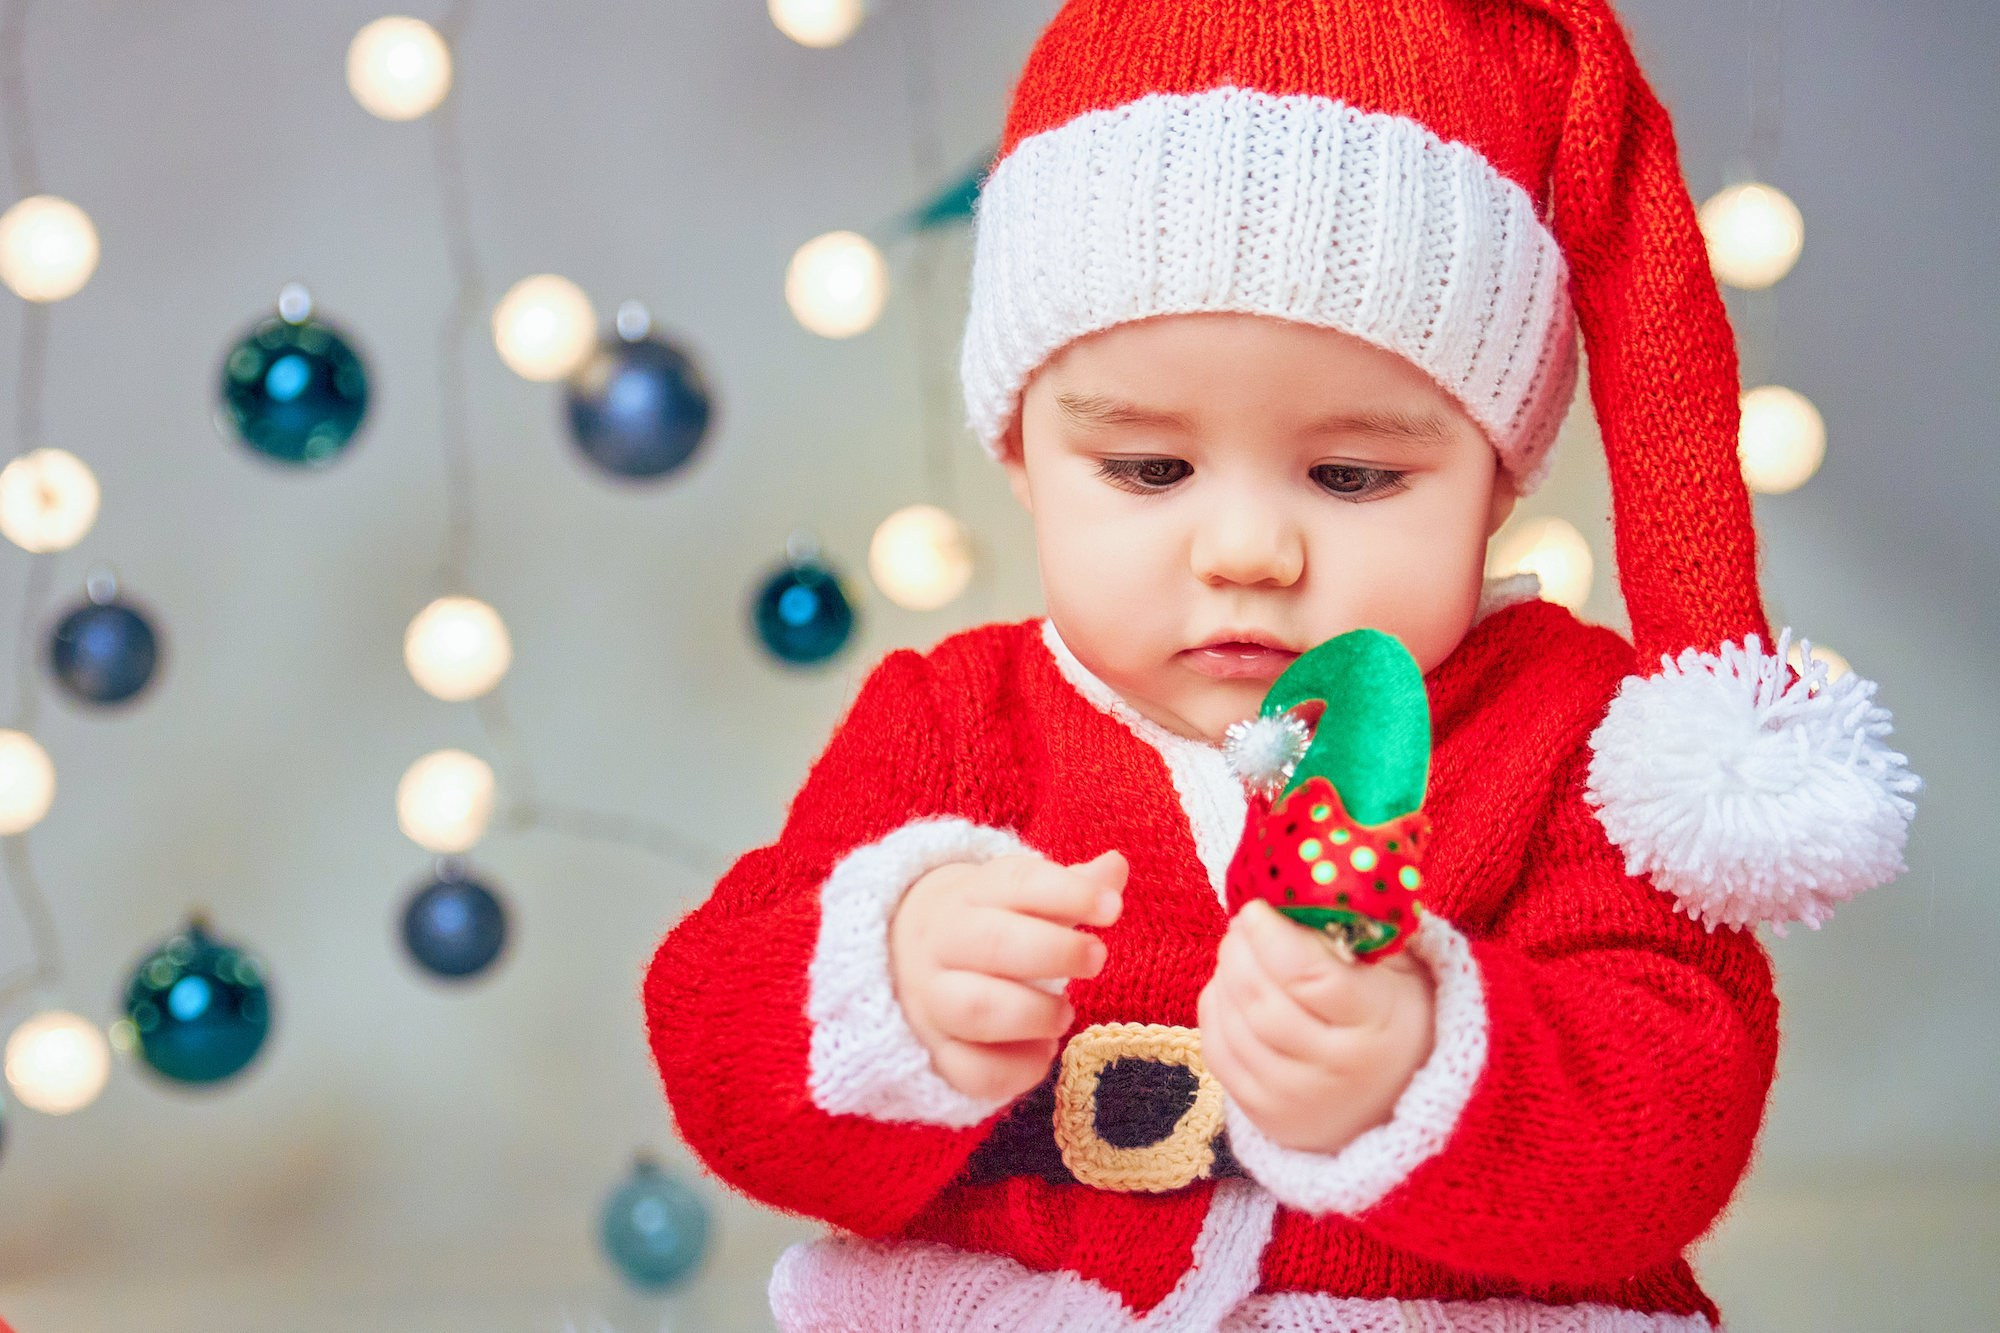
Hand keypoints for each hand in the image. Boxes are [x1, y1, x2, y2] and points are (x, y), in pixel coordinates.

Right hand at [889, 850, 1125, 1104]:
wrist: (900, 955)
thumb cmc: (983, 923)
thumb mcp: (1017, 895)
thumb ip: (1070, 886)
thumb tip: (1115, 866)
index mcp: (968, 896)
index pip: (1018, 884)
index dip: (1069, 894)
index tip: (1111, 909)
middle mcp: (943, 945)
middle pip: (994, 943)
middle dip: (1055, 951)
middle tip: (1096, 958)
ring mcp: (933, 1001)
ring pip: (976, 1010)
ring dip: (1033, 1013)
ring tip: (1065, 1013)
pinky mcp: (935, 1053)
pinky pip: (972, 1072)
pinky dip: (1017, 1069)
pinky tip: (1043, 1052)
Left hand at [1197, 898, 1435, 1154]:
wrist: (1395, 1098)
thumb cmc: (1390, 1015)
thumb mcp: (1395, 970)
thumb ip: (1357, 929)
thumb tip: (1300, 883)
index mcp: (1375, 1025)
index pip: (1308, 977)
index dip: (1271, 937)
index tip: (1255, 907)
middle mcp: (1335, 1070)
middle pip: (1262, 1000)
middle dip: (1240, 950)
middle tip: (1241, 923)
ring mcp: (1296, 1097)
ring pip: (1235, 1024)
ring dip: (1224, 975)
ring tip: (1236, 949)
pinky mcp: (1264, 1115)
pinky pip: (1218, 1052)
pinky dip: (1215, 1010)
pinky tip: (1228, 987)